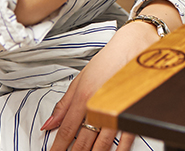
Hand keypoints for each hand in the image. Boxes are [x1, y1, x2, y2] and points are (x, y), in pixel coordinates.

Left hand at [44, 23, 156, 150]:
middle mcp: (99, 105)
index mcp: (84, 96)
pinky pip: (126, 136)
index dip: (58, 148)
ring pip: (102, 143)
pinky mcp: (132, 109)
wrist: (136, 44)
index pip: (67, 130)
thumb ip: (64, 104)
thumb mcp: (81, 78)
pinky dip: (119, 149)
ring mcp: (117, 109)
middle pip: (83, 141)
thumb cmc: (110, 58)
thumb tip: (48, 124)